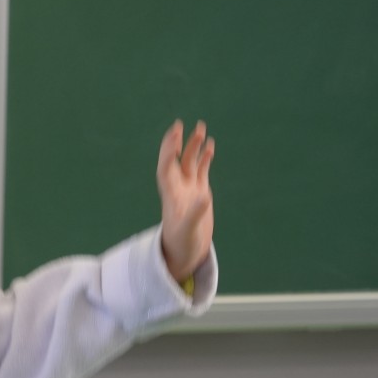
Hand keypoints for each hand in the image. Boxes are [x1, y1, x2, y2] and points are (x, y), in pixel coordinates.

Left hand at [157, 119, 214, 281]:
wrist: (185, 253)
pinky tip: (210, 145)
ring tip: (201, 128)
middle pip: (175, 161)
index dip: (169, 152)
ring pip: (189, 163)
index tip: (174, 136)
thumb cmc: (183, 244)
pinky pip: (200, 171)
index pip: (166, 168)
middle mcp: (178, 189)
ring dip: (193, 146)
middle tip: (178, 124)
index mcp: (172, 195)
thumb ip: (196, 214)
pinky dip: (205, 158)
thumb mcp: (189, 231)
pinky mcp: (199, 193)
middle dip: (176, 143)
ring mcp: (189, 190)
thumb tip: (204, 197)